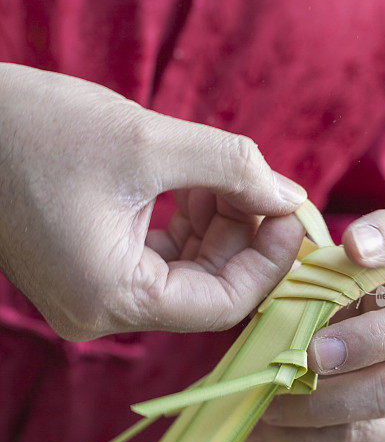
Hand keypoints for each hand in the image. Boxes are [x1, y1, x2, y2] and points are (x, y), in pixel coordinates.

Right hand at [0, 64, 304, 339]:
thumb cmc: (35, 128)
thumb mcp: (148, 142)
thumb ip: (231, 167)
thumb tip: (289, 195)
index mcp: (112, 299)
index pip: (222, 305)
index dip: (268, 260)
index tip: (292, 213)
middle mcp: (100, 312)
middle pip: (206, 290)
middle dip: (244, 236)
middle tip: (268, 185)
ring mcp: (92, 293)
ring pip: (185, 272)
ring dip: (218, 226)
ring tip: (230, 174)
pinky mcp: (88, 268)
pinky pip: (157, 259)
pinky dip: (188, 224)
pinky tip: (202, 184)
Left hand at [252, 208, 384, 441]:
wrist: (357, 376)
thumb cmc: (330, 315)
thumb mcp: (318, 288)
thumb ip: (302, 277)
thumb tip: (262, 271)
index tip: (352, 244)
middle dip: (365, 340)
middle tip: (311, 353)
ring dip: (322, 399)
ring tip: (270, 401)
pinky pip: (361, 436)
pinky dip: (303, 435)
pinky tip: (263, 429)